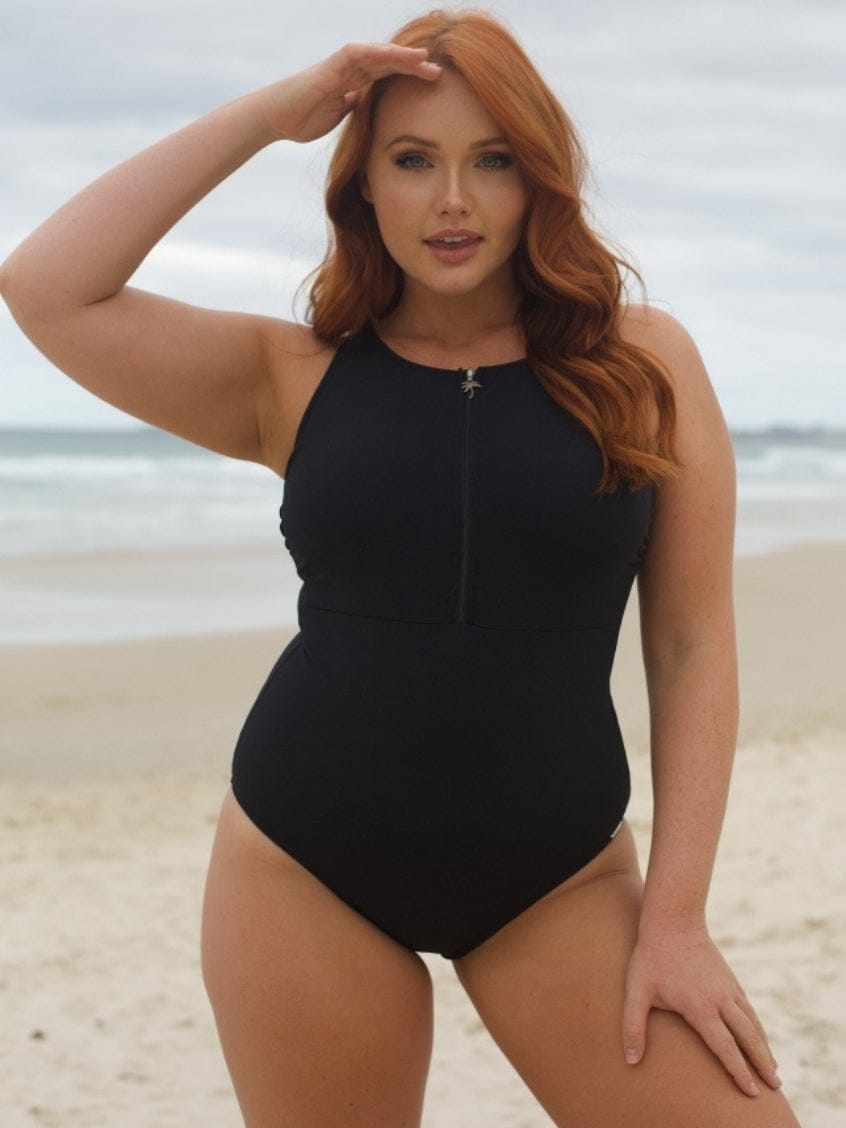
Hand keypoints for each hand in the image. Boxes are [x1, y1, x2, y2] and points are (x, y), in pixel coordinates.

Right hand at [266, 43, 441, 143]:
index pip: (389, 77)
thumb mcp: (342, 119)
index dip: (411, 79)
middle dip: (414, 67)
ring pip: (377, 55)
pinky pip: (356, 54)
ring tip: (423, 58)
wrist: (279, 118)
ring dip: (400, 56)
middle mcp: (352, 71)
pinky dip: (375, 52)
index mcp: (356, 84)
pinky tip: (393, 54)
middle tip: (438, 72)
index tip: (434, 85)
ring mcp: (342, 66)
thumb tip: (374, 113)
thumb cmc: (305, 119)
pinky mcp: (331, 66)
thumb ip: (358, 111)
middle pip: (389, 64)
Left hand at [622, 924, 781, 1096]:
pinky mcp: (729, 977)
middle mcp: (721, 999)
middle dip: (762, 1064)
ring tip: (774, 1070)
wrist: (673, 919)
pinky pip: (748, 1007)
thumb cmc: (651, 956)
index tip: (751, 1093)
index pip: (725, 1047)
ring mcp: (728, 987)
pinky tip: (759, 1036)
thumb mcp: (636, 990)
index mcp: (701, 1007)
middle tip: (776, 1089)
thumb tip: (631, 1061)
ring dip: (764, 1047)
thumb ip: (633, 1027)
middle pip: (748, 1038)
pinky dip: (758, 1026)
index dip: (739, 1072)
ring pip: (753, 1022)